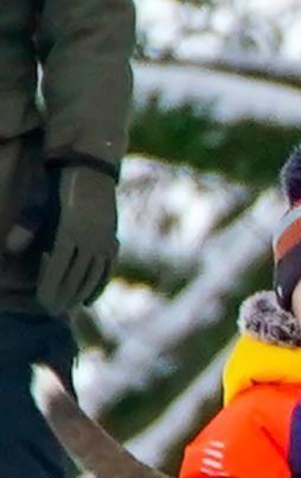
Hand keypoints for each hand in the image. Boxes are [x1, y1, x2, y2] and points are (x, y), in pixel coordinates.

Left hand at [7, 163, 118, 313]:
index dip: (50, 289)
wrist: (90, 165)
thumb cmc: (55, 182)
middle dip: (64, 296)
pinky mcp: (112, 238)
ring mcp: (104, 239)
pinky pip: (107, 269)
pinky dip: (99, 285)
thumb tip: (11, 248)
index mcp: (70, 231)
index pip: (58, 269)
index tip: (43, 305)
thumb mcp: (39, 202)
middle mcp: (91, 238)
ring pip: (93, 275)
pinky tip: (89, 299)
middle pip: (76, 277)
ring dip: (81, 293)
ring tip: (70, 308)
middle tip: (54, 312)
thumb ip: (27, 225)